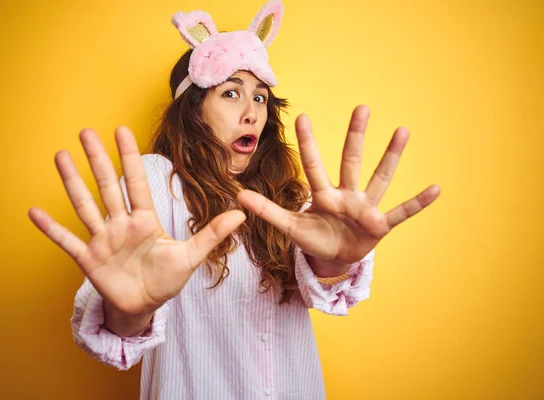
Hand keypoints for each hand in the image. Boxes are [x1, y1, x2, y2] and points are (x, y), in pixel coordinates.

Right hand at [28, 127, 245, 314]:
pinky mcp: (88, 259)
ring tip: (60, 156)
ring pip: (85, 205)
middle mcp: (121, 225)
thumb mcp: (190, 257)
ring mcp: (102, 240)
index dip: (129, 157)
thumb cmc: (165, 280)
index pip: (136, 183)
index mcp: (145, 221)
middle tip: (86, 131)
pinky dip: (51, 228)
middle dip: (97, 159)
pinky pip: (66, 241)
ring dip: (72, 182)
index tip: (121, 130)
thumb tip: (240, 214)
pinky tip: (33, 212)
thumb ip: (212, 235)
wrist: (144, 307)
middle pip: (107, 186)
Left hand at [237, 105, 439, 267]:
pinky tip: (436, 188)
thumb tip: (237, 196)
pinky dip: (417, 204)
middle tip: (361, 107)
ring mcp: (365, 208)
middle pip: (351, 161)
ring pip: (379, 178)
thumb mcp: (289, 227)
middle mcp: (347, 195)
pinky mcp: (380, 225)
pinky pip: (401, 213)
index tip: (303, 116)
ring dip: (391, 156)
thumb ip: (267, 210)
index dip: (308, 143)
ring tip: (403, 131)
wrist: (335, 258)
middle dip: (355, 136)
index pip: (314, 165)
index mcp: (323, 195)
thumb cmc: (313, 238)